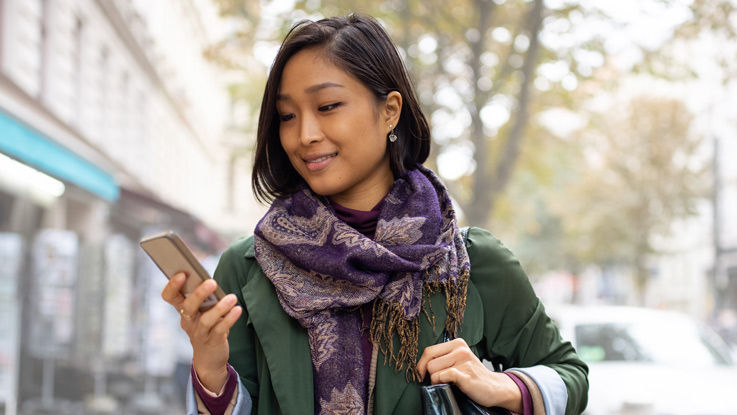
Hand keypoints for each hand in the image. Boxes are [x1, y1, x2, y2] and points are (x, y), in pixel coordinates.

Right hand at [161, 272, 241, 391]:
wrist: (209, 358)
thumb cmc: (208, 326)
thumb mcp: (203, 311)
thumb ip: (206, 297)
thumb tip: (211, 281)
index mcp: (182, 310)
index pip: (170, 296)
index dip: (172, 286)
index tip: (182, 273)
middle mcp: (187, 321)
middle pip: (188, 306)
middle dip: (199, 294)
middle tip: (212, 282)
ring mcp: (199, 333)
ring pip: (205, 320)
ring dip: (220, 308)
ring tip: (232, 298)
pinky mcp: (212, 342)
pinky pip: (220, 329)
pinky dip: (229, 319)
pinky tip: (237, 310)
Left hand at [416, 338, 521, 411]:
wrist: (494, 387)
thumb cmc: (473, 375)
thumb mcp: (459, 360)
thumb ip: (443, 357)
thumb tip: (421, 366)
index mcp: (457, 343)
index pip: (429, 351)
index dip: (421, 365)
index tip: (422, 374)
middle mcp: (461, 349)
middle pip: (429, 363)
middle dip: (430, 375)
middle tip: (440, 380)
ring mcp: (464, 361)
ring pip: (433, 372)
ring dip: (437, 381)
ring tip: (448, 383)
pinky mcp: (466, 375)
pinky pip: (442, 377)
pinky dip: (442, 383)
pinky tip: (451, 385)